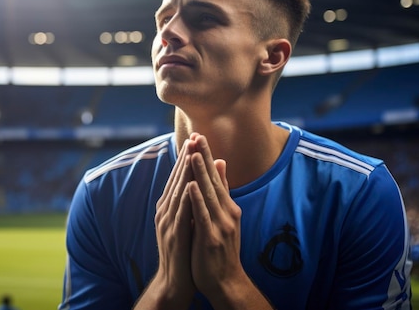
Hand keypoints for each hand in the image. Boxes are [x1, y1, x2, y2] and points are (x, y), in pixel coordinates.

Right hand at [145, 138, 197, 307]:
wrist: (175, 281)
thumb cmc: (183, 252)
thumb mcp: (187, 222)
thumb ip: (190, 202)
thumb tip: (197, 182)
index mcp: (169, 207)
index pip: (178, 178)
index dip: (186, 158)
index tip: (195, 139)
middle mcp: (165, 211)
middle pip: (176, 179)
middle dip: (185, 157)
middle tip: (193, 136)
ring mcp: (168, 222)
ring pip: (177, 191)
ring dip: (185, 172)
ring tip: (192, 152)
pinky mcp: (174, 235)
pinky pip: (180, 212)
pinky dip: (185, 197)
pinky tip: (190, 184)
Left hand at [186, 134, 245, 304]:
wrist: (225, 282)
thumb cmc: (220, 249)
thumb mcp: (224, 217)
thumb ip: (222, 192)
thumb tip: (220, 164)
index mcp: (228, 207)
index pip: (217, 176)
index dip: (208, 156)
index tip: (199, 136)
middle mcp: (226, 213)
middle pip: (214, 181)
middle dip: (204, 157)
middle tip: (197, 136)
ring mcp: (220, 225)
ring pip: (209, 194)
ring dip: (201, 174)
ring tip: (194, 154)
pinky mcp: (211, 238)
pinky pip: (203, 216)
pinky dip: (197, 200)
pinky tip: (191, 186)